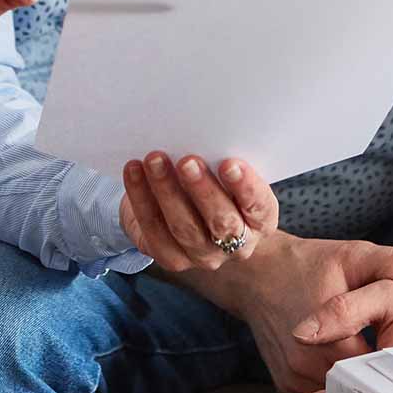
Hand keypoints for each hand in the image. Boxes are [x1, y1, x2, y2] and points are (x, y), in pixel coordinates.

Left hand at [120, 153, 276, 269]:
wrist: (185, 209)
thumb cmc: (212, 180)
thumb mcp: (223, 170)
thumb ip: (221, 159)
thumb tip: (204, 134)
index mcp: (259, 220)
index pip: (259, 207)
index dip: (246, 188)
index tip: (229, 163)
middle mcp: (236, 245)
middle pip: (222, 223)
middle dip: (203, 191)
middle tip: (187, 161)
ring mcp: (203, 256)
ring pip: (184, 227)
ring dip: (166, 190)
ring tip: (154, 160)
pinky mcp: (171, 258)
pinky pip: (154, 229)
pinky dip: (141, 198)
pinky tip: (133, 171)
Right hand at [185, 232, 392, 392]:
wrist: (254, 270)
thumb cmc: (307, 263)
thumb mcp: (354, 255)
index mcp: (331, 340)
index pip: (380, 373)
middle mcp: (307, 367)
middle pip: (361, 389)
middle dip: (380, 378)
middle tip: (391, 357)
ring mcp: (293, 379)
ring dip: (357, 384)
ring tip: (370, 360)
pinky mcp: (285, 385)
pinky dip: (336, 385)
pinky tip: (347, 363)